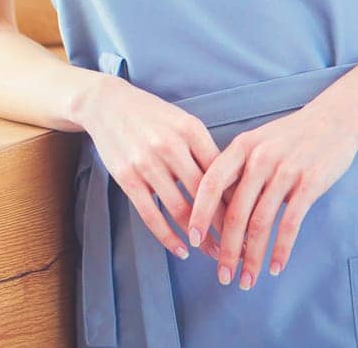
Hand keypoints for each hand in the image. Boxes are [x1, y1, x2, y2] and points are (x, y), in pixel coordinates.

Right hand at [78, 73, 224, 260]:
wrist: (106, 104)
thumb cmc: (151, 115)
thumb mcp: (183, 122)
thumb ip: (204, 151)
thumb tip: (231, 189)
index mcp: (190, 130)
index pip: (222, 173)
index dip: (238, 201)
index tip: (251, 222)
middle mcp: (169, 146)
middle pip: (205, 195)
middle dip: (225, 226)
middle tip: (240, 247)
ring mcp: (146, 163)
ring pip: (180, 210)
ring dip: (200, 238)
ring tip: (216, 253)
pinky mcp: (126, 178)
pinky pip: (151, 215)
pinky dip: (168, 237)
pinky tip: (182, 250)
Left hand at [187, 103, 357, 289]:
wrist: (333, 118)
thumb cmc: (289, 135)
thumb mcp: (256, 142)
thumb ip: (237, 170)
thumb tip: (217, 208)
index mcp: (240, 147)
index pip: (211, 183)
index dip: (200, 213)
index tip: (193, 240)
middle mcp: (259, 159)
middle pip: (235, 211)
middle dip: (226, 248)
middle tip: (221, 275)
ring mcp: (284, 171)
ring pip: (261, 222)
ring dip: (252, 256)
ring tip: (246, 280)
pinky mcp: (309, 184)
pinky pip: (290, 224)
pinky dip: (281, 249)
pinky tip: (275, 268)